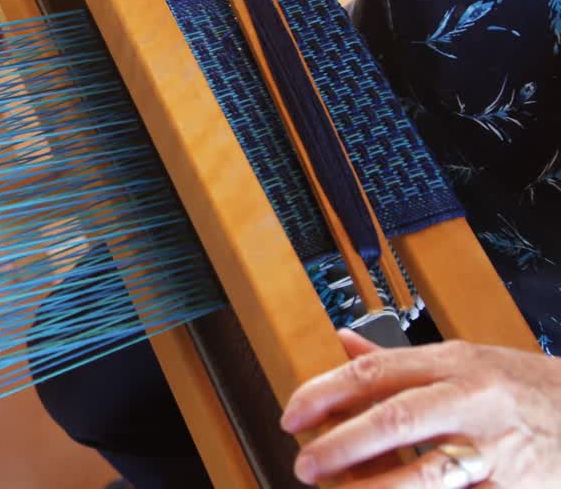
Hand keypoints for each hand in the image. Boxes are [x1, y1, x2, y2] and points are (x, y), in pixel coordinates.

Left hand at [281, 329, 560, 487]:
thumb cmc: (526, 387)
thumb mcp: (468, 359)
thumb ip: (402, 359)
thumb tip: (343, 343)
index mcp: (452, 362)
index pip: (373, 372)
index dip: (324, 394)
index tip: (292, 415)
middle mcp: (472, 399)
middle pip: (394, 420)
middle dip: (341, 445)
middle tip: (306, 463)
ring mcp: (495, 446)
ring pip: (425, 472)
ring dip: (374, 487)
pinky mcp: (514, 486)